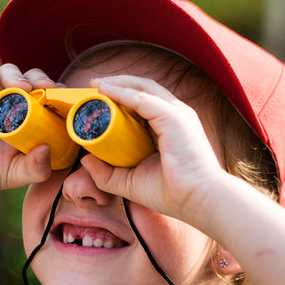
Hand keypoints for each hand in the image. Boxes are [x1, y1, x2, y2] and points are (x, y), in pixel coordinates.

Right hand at [0, 62, 59, 199]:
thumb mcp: (16, 174)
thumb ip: (35, 169)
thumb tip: (46, 150)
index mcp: (32, 117)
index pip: (50, 97)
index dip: (60, 95)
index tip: (68, 100)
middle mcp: (14, 101)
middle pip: (33, 78)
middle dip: (42, 79)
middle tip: (47, 88)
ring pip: (9, 71)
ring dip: (17, 76)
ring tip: (20, 88)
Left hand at [78, 76, 232, 227]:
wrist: (200, 201)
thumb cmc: (173, 194)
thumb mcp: (131, 183)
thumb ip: (108, 174)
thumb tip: (85, 160)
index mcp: (170, 126)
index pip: (143, 103)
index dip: (120, 96)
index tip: (96, 98)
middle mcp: (175, 115)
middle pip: (142, 89)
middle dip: (116, 84)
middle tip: (91, 86)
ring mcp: (176, 114)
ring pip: (142, 88)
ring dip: (116, 83)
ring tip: (94, 85)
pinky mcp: (174, 118)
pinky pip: (142, 99)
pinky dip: (122, 92)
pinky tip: (104, 91)